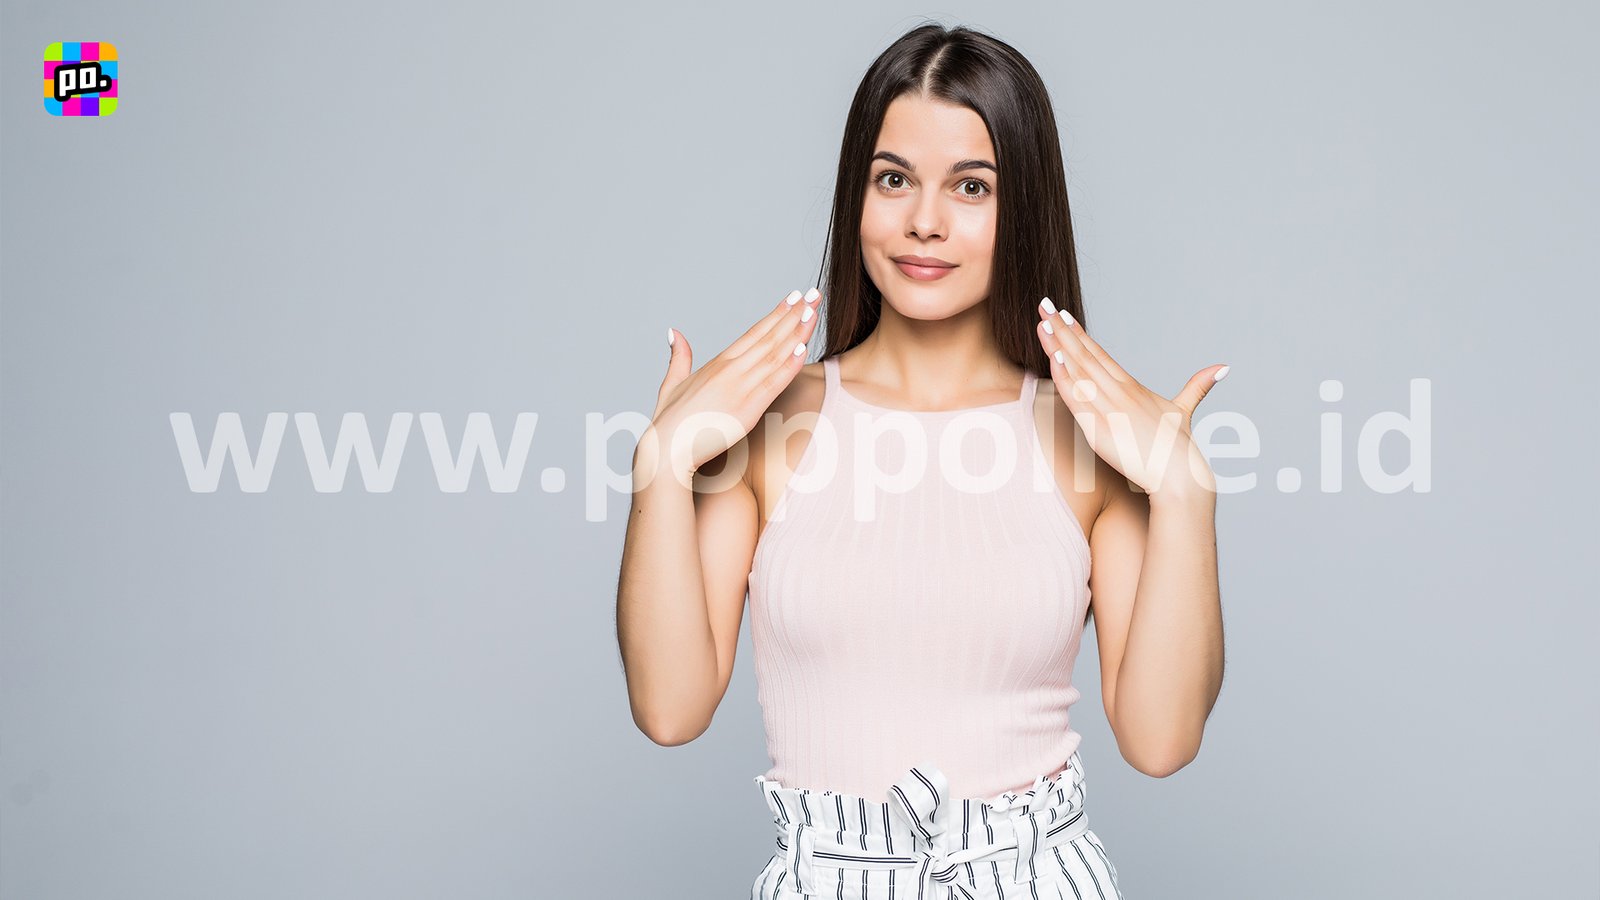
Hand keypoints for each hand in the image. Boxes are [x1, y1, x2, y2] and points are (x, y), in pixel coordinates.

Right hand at [639, 288, 821, 485]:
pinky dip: (789, 365)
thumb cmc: (670, 422)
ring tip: (814, 311)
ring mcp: (739, 388)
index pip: (754, 332)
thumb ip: (679, 357)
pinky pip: (773, 384)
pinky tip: (803, 348)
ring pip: (775, 355)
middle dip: (794, 315)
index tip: (793, 298)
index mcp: (717, 363)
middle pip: (769, 337)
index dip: (776, 314)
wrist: (667, 450)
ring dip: (797, 332)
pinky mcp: (746, 410)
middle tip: (813, 294)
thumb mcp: (672, 383)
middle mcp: (730, 371)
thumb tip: (674, 332)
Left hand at [1034, 297, 1228, 500]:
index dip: (1080, 334)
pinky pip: (1078, 399)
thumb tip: (1223, 366)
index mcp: (1133, 387)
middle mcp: (1120, 393)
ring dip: (1058, 346)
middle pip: (1085, 355)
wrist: (1180, 477)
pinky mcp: (1102, 429)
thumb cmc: (1180, 449)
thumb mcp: (1184, 411)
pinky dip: (1066, 378)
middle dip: (1062, 330)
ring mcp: (1110, 409)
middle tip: (1044, 304)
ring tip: (1042, 322)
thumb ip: (1198, 387)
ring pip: (1079, 371)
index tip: (1063, 314)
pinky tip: (1055, 358)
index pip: (1100, 354)